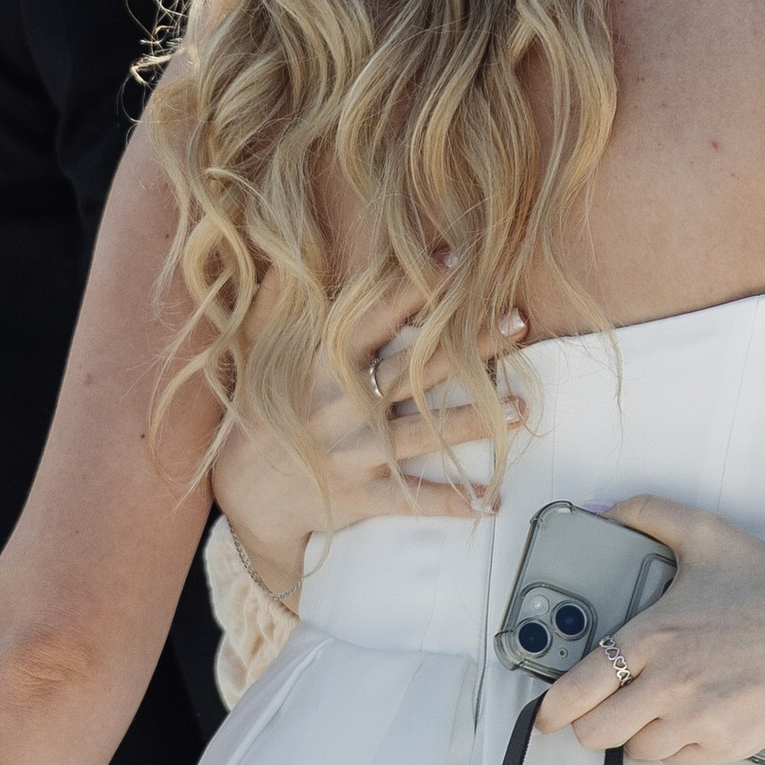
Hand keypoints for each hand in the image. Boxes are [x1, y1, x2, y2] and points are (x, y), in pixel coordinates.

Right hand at [211, 291, 527, 598]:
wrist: (244, 498)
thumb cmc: (257, 421)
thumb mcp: (255, 360)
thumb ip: (268, 311)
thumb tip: (277, 262)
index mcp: (320, 368)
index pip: (372, 319)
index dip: (411, 288)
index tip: (453, 261)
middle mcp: (341, 408)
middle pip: (414, 369)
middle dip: (468, 346)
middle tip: (517, 321)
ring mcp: (354, 454)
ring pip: (423, 434)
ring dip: (475, 422)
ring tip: (521, 407)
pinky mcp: (362, 496)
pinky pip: (412, 500)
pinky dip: (451, 504)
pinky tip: (492, 501)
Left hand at [535, 498, 764, 763]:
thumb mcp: (707, 534)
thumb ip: (647, 513)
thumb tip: (600, 509)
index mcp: (655, 634)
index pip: (579, 689)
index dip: (553, 709)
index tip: (547, 715)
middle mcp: (670, 683)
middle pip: (597, 733)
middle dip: (592, 725)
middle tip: (604, 709)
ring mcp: (699, 719)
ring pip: (635, 753)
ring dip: (635, 736)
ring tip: (653, 709)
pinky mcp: (726, 744)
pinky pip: (676, 763)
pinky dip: (673, 749)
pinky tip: (687, 720)